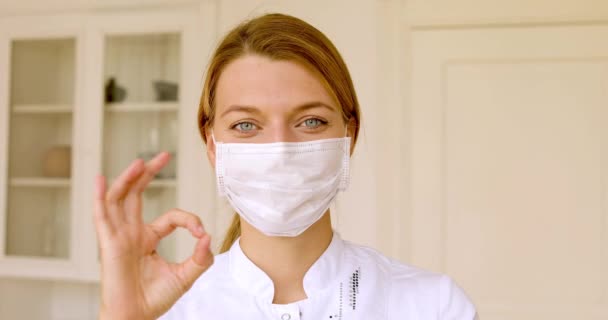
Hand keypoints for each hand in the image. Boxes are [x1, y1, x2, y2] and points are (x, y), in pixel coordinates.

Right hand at [93, 152, 213, 319]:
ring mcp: (119, 236)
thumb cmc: (155, 299)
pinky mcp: (108, 244)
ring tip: (140, 162)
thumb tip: (208, 237)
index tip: (200, 232)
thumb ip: (200, 257)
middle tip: (162, 156)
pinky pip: (101, 216)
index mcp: (148, 238)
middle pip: (136, 195)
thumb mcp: (186, 275)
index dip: (188, 219)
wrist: (137, 317)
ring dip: (128, 179)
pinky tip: (100, 179)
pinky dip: (99, 197)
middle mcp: (131, 233)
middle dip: (148, 174)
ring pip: (119, 199)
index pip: (170, 217)